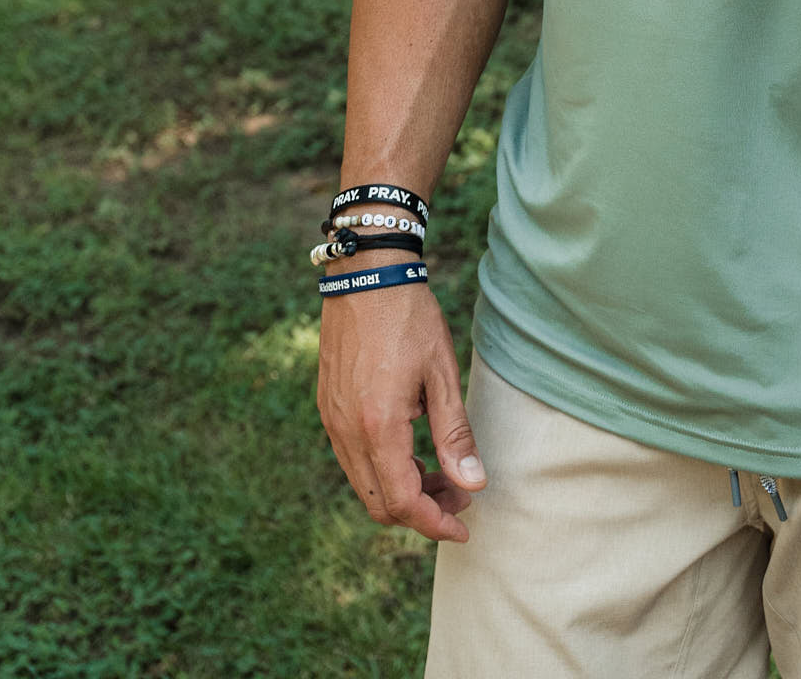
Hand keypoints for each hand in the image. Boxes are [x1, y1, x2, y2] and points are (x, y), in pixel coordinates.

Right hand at [317, 277, 486, 542]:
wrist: (366, 274)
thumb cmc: (409, 318)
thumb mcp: (442, 374)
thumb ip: (454, 435)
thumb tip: (472, 484)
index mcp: (378, 426)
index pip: (402, 502)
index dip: (434, 523)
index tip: (464, 526)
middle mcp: (346, 432)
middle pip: (379, 503)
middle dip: (421, 511)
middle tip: (460, 496)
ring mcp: (331, 421)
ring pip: (364, 484)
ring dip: (402, 490)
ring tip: (442, 472)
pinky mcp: (327, 409)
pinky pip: (352, 459)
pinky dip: (383, 468)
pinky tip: (412, 448)